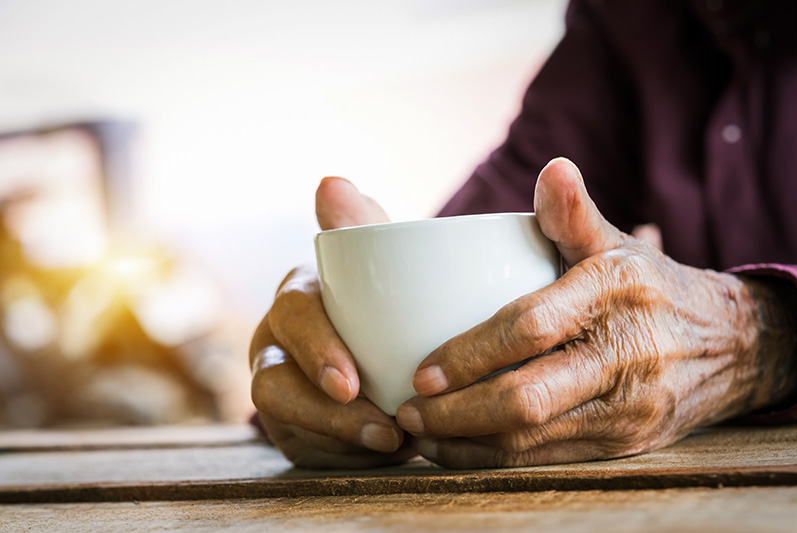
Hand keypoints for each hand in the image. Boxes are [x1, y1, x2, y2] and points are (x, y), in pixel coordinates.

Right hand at [250, 177, 415, 467]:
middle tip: (383, 429)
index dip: (316, 349)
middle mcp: (278, 344)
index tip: (351, 382)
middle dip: (322, 410)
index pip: (293, 314)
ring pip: (284, 422)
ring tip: (394, 447)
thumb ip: (362, 228)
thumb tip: (331, 181)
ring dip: (337, 439)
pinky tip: (382, 457)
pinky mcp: (294, 431)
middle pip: (272, 380)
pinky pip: (305, 452)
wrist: (401, 351)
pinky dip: (343, 457)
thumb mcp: (385, 266)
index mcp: (301, 297)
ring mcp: (281, 389)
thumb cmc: (391, 303)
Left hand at [395, 158, 796, 467]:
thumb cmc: (651, 288)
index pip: (530, 329)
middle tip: (408, 410)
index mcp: (614, 293)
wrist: (733, 344)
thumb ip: (574, 213)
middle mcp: (625, 354)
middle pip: (528, 398)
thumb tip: (552, 168)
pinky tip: (461, 450)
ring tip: (420, 434)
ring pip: (535, 439)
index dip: (470, 355)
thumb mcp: (617, 244)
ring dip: (468, 443)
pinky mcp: (628, 442)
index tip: (421, 373)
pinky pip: (552, 458)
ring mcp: (629, 406)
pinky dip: (499, 459)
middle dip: (458, 413)